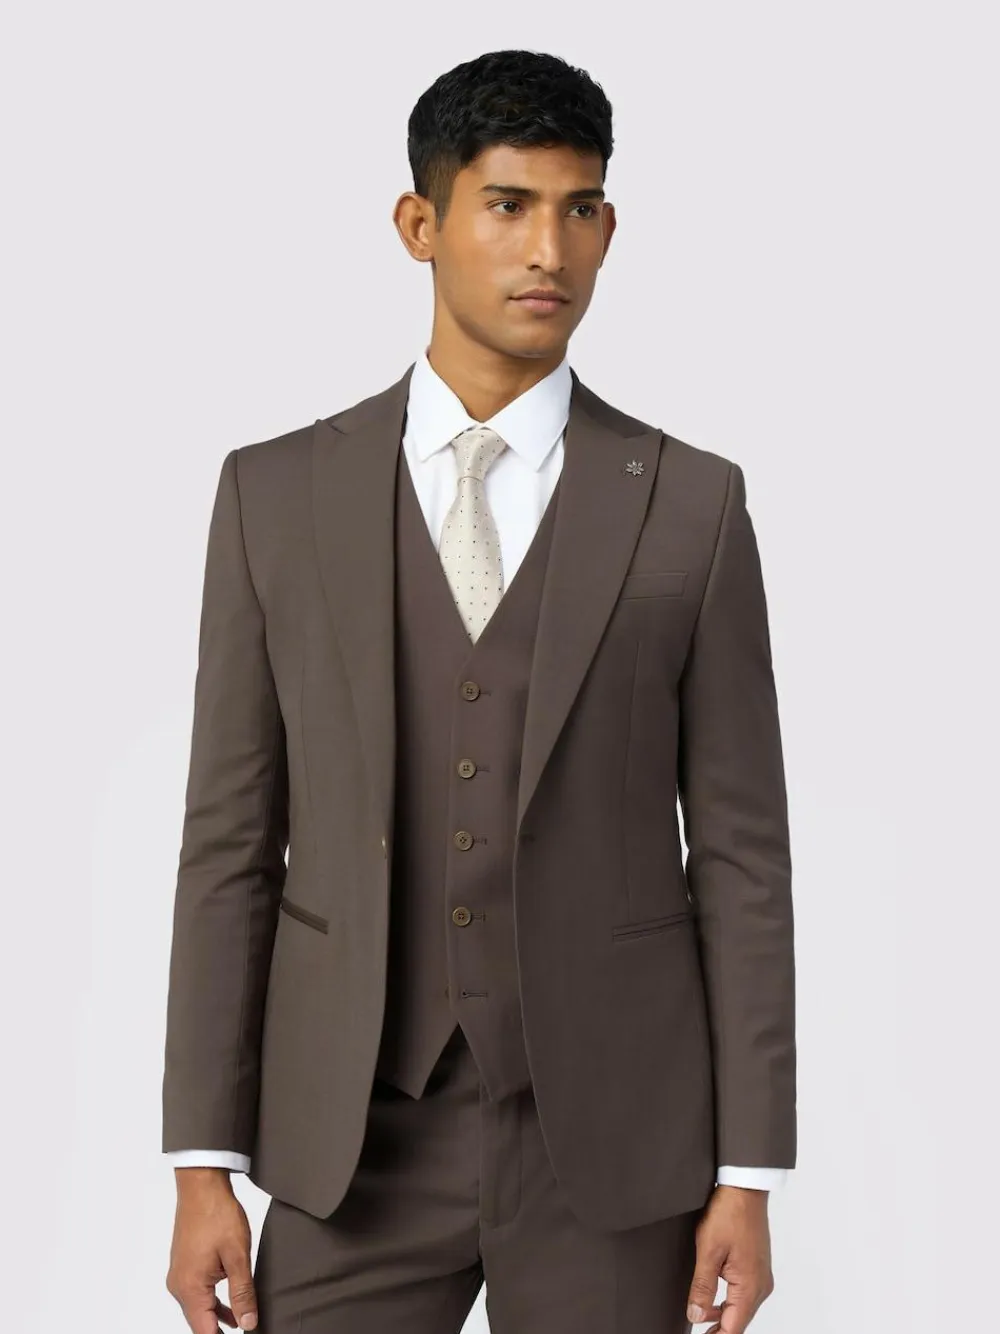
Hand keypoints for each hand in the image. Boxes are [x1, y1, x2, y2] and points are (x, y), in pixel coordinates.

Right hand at [166, 1168, 257, 1332]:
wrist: (201, 1185)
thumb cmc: (217, 1214)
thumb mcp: (237, 1255)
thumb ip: (242, 1293)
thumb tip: (248, 1323)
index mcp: (190, 1288)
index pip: (205, 1332)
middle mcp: (179, 1286)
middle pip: (200, 1323)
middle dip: (221, 1330)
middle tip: (246, 1327)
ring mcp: (179, 1276)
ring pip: (199, 1309)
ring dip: (218, 1318)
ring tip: (243, 1322)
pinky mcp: (183, 1267)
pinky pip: (197, 1294)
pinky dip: (213, 1302)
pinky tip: (230, 1305)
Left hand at [685, 1184, 773, 1331]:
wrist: (745, 1188)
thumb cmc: (729, 1213)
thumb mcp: (708, 1251)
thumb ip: (702, 1287)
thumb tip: (696, 1315)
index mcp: (750, 1286)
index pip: (733, 1328)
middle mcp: (760, 1286)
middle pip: (739, 1322)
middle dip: (719, 1331)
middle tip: (698, 1333)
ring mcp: (760, 1276)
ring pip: (741, 1309)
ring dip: (723, 1319)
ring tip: (701, 1321)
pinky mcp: (757, 1267)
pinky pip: (743, 1294)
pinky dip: (729, 1304)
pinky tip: (713, 1303)